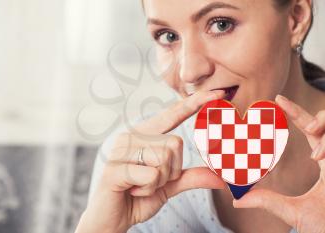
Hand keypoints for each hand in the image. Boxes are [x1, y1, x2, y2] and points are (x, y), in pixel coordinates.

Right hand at [75, 90, 225, 232]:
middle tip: (152, 181)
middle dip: (171, 170)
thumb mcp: (168, 186)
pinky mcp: (115, 168)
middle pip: (175, 143)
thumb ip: (190, 177)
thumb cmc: (137, 197)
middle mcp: (130, 136)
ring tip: (140, 185)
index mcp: (143, 134)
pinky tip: (132, 190)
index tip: (218, 92)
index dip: (194, 103)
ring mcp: (120, 150)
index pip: (172, 115)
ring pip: (164, 159)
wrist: (111, 219)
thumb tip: (219, 177)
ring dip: (159, 181)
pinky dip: (148, 189)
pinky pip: (151, 176)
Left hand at [233, 95, 324, 232]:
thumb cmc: (322, 228)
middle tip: (306, 127)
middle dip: (314, 117)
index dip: (297, 113)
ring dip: (324, 128)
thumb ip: (267, 201)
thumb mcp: (291, 211)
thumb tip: (237, 200)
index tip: (278, 100)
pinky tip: (319, 157)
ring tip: (314, 148)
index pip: (311, 131)